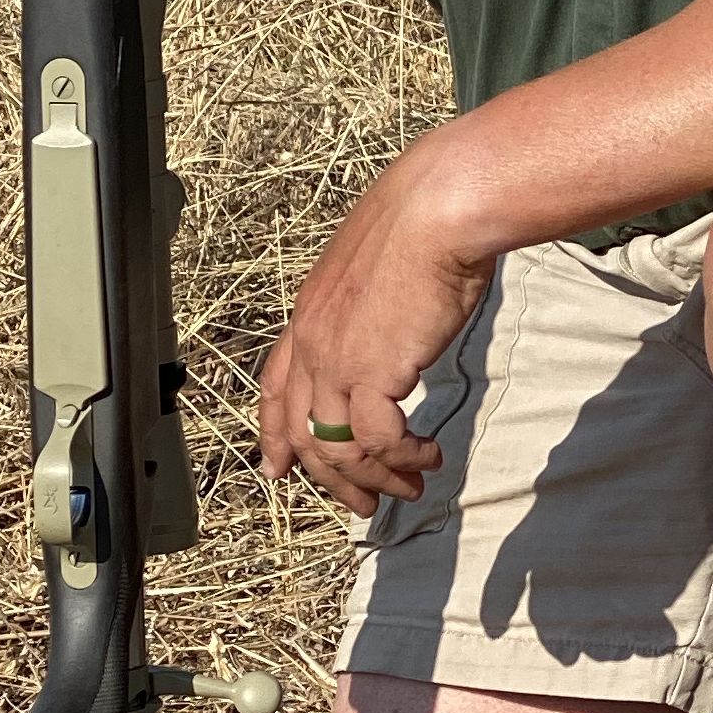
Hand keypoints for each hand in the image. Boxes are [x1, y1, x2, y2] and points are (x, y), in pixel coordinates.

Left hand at [259, 135, 498, 519]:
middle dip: (332, 478)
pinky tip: (429, 457)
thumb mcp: (383, 267)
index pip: (275, 387)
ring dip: (375, 478)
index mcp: (309, 313)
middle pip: (301, 432)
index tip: (278, 468)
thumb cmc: (426, 223)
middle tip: (364, 502)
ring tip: (410, 486)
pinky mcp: (371, 372)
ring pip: (337, 447)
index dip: (273, 433)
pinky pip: (379, 441)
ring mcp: (336, 359)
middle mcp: (312, 340)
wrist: (439, 210)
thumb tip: (401, 319)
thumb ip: (376, 303)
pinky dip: (405, 459)